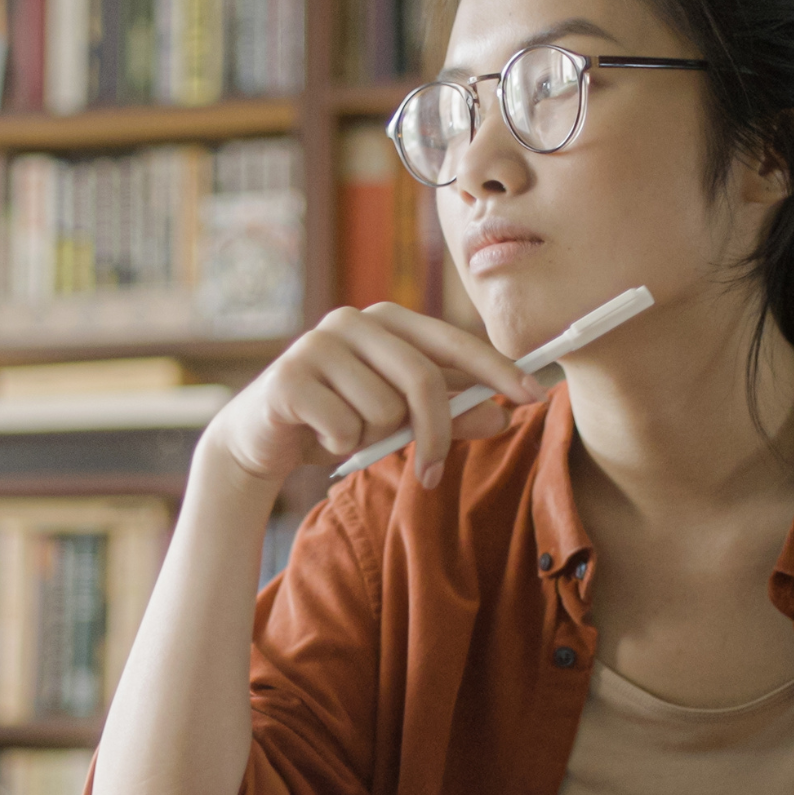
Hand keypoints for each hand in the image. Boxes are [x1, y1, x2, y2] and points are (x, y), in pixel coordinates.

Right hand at [202, 304, 543, 489]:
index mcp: (386, 321)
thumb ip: (448, 414)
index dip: (496, 369)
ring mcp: (317, 345)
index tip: (533, 397)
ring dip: (373, 439)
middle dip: (434, 433)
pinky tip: (320, 438)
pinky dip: (341, 445)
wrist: (260, 438)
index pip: (453, 342)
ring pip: (382, 409)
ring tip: (349, 436)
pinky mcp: (289, 378)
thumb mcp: (399, 418)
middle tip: (434, 473)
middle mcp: (352, 322)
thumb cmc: (338, 419)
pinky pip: (343, 426)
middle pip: (421, 380)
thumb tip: (502, 417)